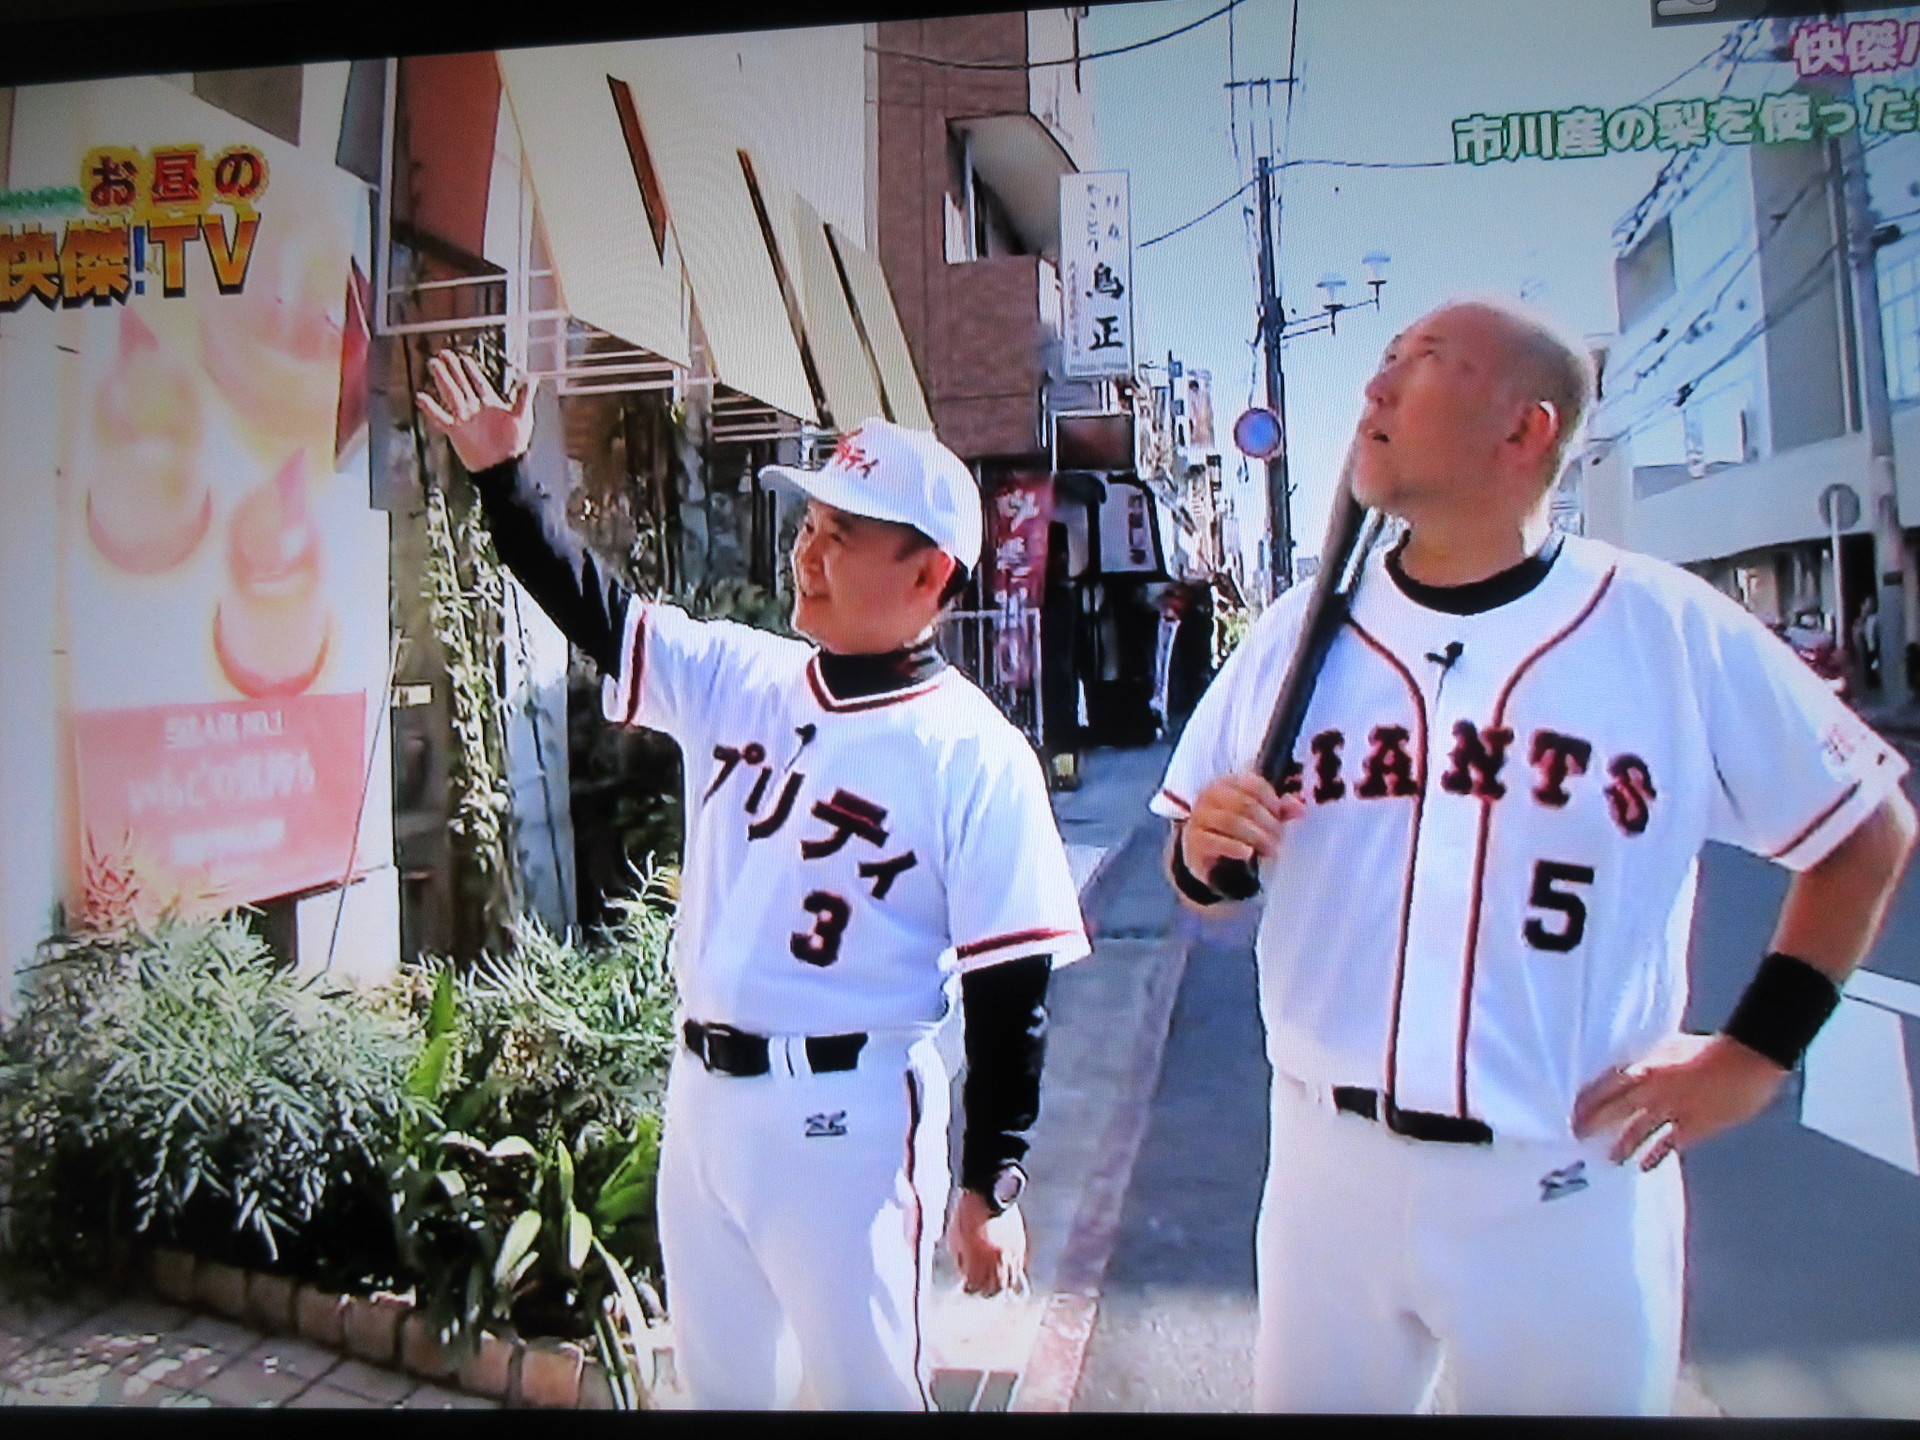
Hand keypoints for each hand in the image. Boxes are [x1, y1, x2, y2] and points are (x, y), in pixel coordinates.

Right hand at [415, 350, 535, 472]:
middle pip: (461, 383)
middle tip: (443, 354)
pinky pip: (440, 417)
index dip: (470, 369)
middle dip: (453, 368)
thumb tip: (531, 378)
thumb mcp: (522, 416)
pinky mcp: (456, 430)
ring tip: (434, 365)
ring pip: (450, 394)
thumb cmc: (514, 444)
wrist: (503, 466)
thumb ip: (524, 396)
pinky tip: (421, 397)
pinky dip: (430, 408)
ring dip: (442, 379)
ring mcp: (464, 418)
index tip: (463, 357)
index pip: (477, 381)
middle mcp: (475, 409)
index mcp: (490, 404)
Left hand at [946, 1188, 1026, 1297]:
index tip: (967, 1286)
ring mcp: (1011, 1253)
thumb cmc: (965, 1213)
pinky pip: (1019, 1266)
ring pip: (1010, 1281)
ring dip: (1002, 1285)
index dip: (970, 1288)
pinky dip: (1014, 1272)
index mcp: (976, 1259)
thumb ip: (961, 1260)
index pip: (975, 1287)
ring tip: (996, 1283)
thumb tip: (965, 1276)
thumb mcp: (955, 1238)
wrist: (987, 1191)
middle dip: (987, 1291)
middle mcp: (996, 1260)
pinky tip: (1008, 1270)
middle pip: (995, 1289)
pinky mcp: (1020, 1244)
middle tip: (981, 1288)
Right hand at [1180, 773, 1305, 880]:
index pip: (1253, 784)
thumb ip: (1279, 810)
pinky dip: (1235, 848)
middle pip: (1245, 804)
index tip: (1280, 818)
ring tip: (1270, 850)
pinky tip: (1248, 854)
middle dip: (1268, 823)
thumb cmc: (1234, 831)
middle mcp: (1208, 796)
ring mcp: (1199, 818)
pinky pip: (1216, 841)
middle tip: (1279, 839)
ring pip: (1232, 822)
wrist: (1205, 856)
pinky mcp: (1194, 841)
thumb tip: (1300, 807)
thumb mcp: (1258, 817)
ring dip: (1257, 837)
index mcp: (1225, 783)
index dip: (1272, 801)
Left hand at [1571, 1031, 1788, 1170]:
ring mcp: (1673, 1111)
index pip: (1607, 1086)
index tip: (1574, 1112)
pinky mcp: (1695, 1126)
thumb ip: (1649, 1060)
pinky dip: (1656, 1155)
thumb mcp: (1668, 1046)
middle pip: (1615, 1110)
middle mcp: (1654, 1091)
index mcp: (1645, 1067)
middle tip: (1578, 1135)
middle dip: (1594, 1123)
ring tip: (1609, 1157)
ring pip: (1638, 1130)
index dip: (1589, 1100)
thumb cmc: (1709, 1049)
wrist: (1747, 1061)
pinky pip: (1669, 1144)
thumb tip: (1632, 1068)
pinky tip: (1645, 1165)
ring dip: (1622, 1145)